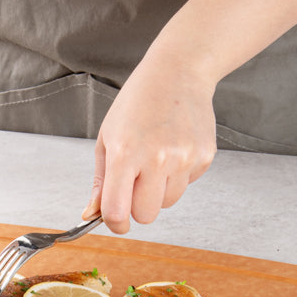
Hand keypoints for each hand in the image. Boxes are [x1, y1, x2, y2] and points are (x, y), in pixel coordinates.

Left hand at [83, 48, 215, 233]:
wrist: (177, 73)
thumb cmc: (137, 104)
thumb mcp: (107, 138)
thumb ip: (100, 182)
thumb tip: (92, 215)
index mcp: (125, 153)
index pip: (118, 211)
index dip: (115, 223)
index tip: (116, 221)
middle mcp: (157, 157)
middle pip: (145, 215)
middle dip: (137, 206)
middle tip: (135, 182)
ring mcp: (184, 158)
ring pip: (167, 203)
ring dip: (158, 190)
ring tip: (156, 158)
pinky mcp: (204, 157)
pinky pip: (185, 186)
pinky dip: (177, 176)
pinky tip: (173, 149)